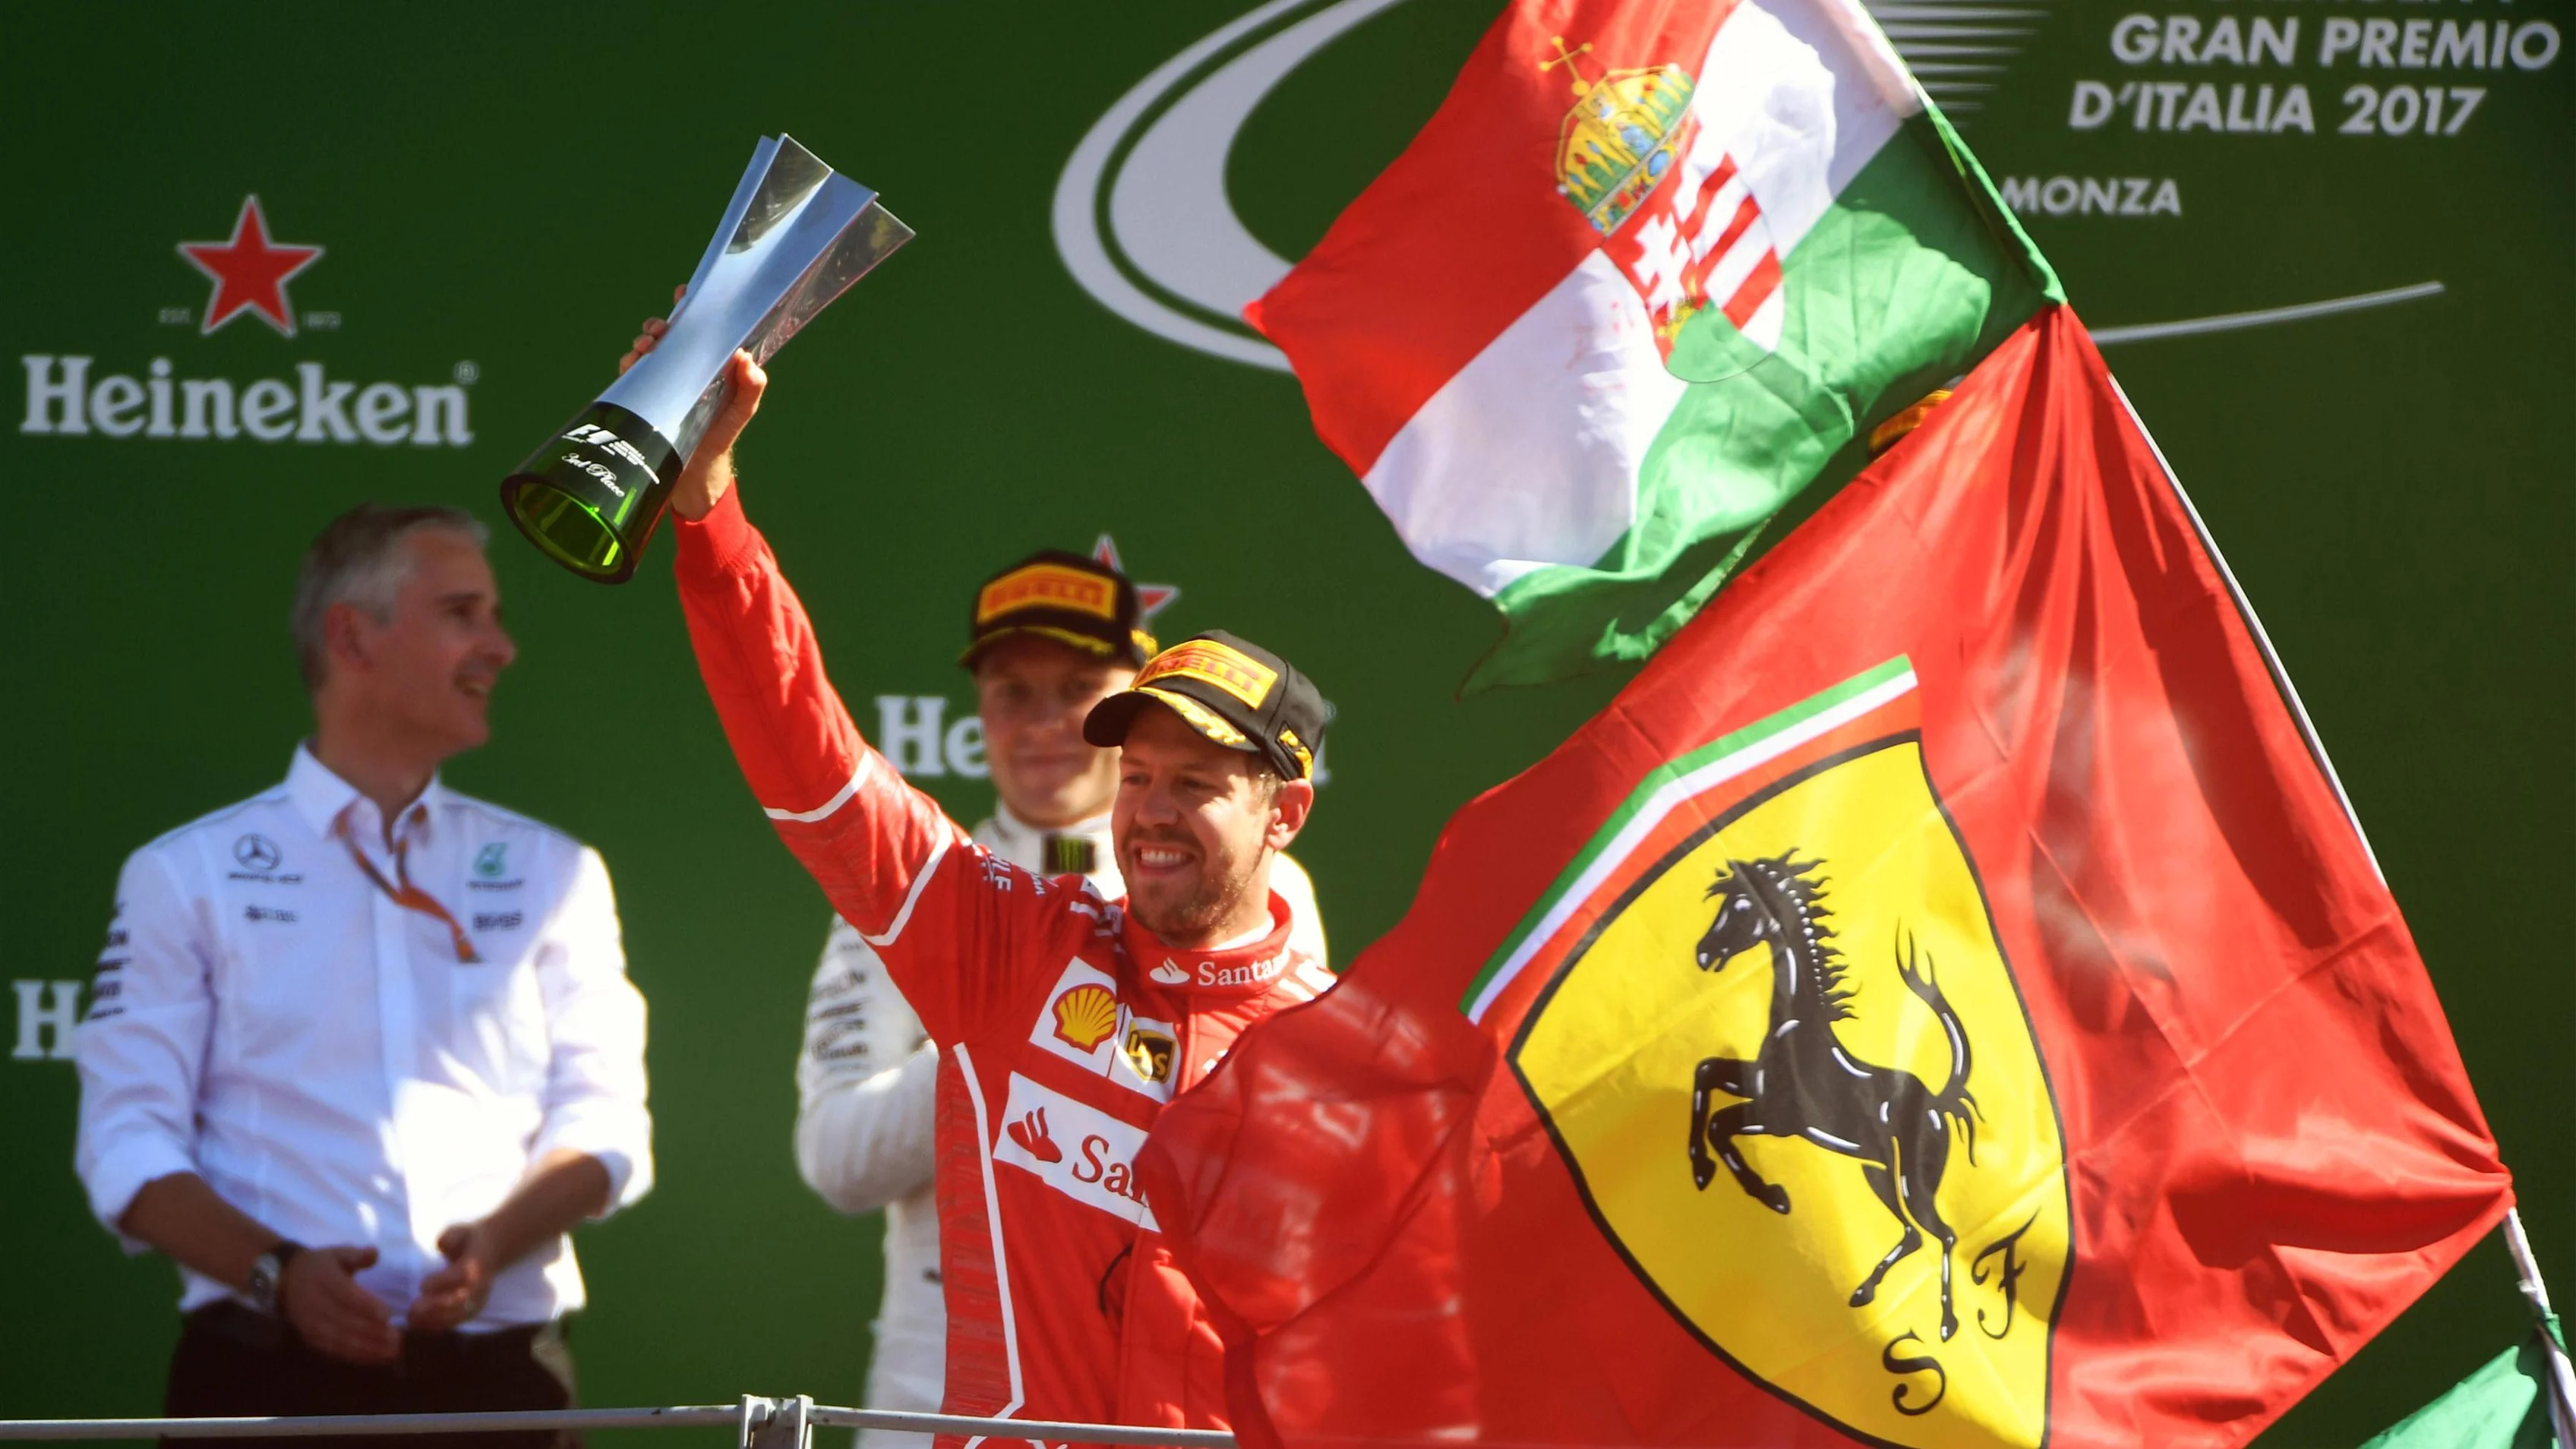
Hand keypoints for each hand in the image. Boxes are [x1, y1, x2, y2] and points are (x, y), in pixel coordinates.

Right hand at [281, 1246, 400, 1364]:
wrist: (288, 1280)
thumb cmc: (322, 1266)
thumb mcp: (338, 1253)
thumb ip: (357, 1255)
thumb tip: (374, 1253)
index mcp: (323, 1279)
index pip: (345, 1294)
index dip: (366, 1305)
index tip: (388, 1314)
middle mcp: (314, 1303)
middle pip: (344, 1321)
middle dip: (371, 1331)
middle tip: (397, 1337)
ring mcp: (310, 1323)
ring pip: (339, 1339)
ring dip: (366, 1348)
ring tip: (392, 1351)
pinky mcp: (311, 1337)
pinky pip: (333, 1349)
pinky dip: (355, 1355)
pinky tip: (376, 1357)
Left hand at [405, 1224, 495, 1333]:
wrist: (491, 1250)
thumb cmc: (468, 1240)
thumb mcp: (461, 1231)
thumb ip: (451, 1236)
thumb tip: (442, 1244)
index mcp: (478, 1264)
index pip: (462, 1275)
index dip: (442, 1282)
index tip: (421, 1285)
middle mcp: (481, 1285)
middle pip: (461, 1300)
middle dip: (436, 1306)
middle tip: (412, 1309)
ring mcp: (479, 1300)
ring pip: (458, 1315)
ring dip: (434, 1319)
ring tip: (411, 1319)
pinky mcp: (473, 1310)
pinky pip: (456, 1322)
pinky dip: (438, 1326)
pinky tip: (419, 1325)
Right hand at [618, 285, 766, 520]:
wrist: (695, 471)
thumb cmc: (722, 435)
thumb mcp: (741, 411)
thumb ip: (750, 388)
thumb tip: (747, 361)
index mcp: (709, 362)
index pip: (700, 328)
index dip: (692, 307)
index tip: (684, 292)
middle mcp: (684, 365)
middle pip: (669, 333)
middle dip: (662, 323)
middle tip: (662, 328)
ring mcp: (662, 378)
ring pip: (649, 348)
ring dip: (645, 339)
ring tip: (648, 344)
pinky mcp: (645, 393)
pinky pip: (632, 371)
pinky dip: (630, 361)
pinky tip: (634, 362)